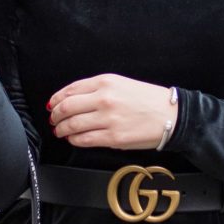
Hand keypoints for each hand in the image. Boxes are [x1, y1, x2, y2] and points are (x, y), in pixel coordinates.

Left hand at [46, 73, 175, 149]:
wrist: (170, 115)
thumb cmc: (148, 100)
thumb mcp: (121, 84)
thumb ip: (97, 89)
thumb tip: (72, 100)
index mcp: (106, 82)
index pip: (70, 90)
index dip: (57, 99)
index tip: (53, 105)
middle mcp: (104, 99)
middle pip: (67, 107)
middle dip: (56, 115)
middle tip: (54, 119)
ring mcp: (108, 119)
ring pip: (72, 125)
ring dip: (62, 129)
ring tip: (61, 131)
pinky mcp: (113, 138)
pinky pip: (84, 140)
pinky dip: (74, 140)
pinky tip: (74, 139)